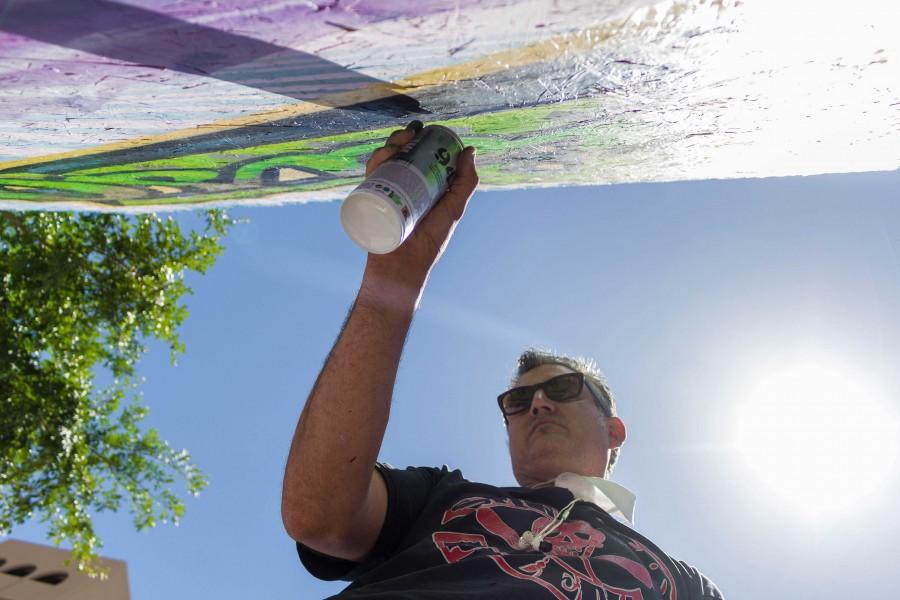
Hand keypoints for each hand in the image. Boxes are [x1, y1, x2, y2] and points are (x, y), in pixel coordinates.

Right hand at [362, 121, 478, 292]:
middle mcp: (399, 186)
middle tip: (410, 135)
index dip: (417, 138)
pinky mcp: (370, 200)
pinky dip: (373, 162)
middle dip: (401, 137)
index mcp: (418, 184)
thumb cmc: (431, 240)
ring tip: (399, 145)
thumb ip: (466, 182)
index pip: (414, 154)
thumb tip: (470, 150)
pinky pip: (369, 177)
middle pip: (396, 153)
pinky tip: (383, 156)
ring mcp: (383, 192)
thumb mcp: (454, 208)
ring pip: (381, 161)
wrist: (406, 265)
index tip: (423, 130)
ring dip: (387, 145)